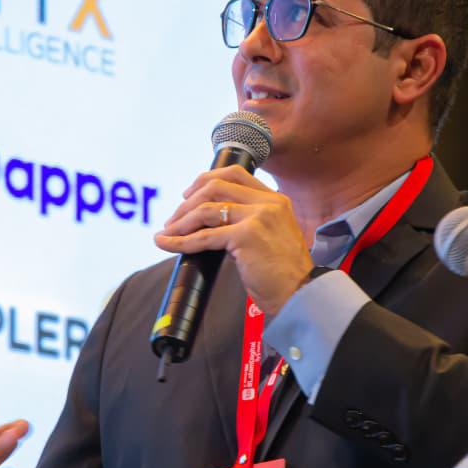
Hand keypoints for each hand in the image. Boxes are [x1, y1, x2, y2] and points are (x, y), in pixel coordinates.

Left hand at [154, 165, 312, 316]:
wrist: (300, 293)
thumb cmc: (284, 273)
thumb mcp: (272, 235)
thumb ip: (250, 221)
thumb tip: (212, 221)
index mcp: (276, 199)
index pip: (235, 174)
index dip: (206, 180)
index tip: (189, 194)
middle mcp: (268, 203)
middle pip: (216, 186)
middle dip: (188, 201)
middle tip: (174, 217)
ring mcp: (258, 217)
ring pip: (206, 209)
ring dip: (181, 221)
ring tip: (168, 231)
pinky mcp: (246, 236)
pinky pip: (204, 237)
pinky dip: (180, 240)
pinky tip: (167, 243)